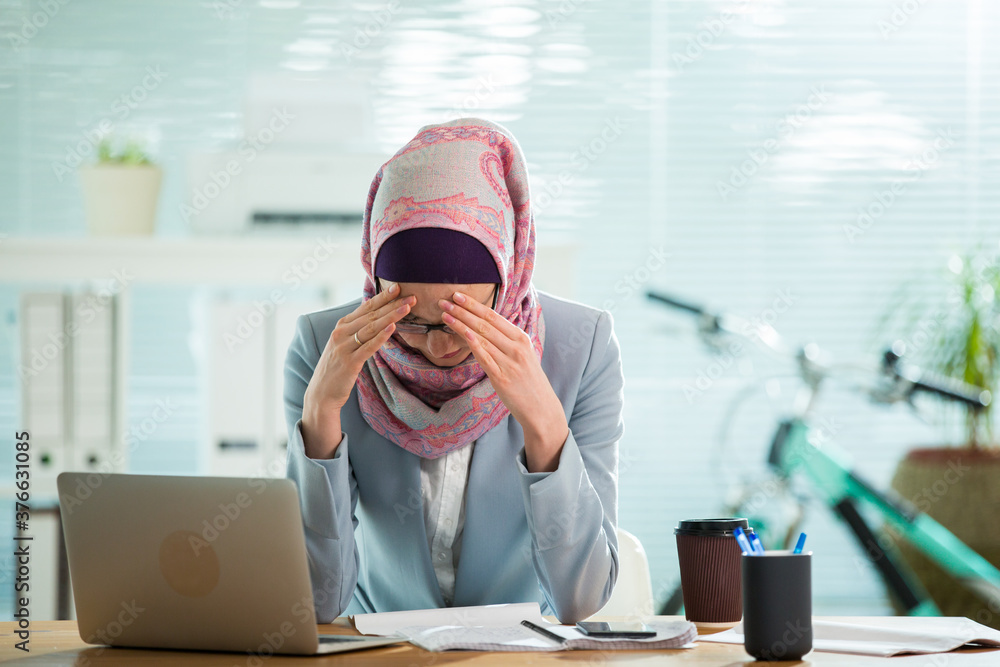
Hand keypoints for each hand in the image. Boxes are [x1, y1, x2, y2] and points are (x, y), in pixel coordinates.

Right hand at [301, 284, 414, 457]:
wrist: (321, 393)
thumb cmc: (337, 368)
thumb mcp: (344, 344)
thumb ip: (358, 330)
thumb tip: (376, 315)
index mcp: (341, 326)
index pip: (366, 307)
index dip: (382, 297)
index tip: (398, 287)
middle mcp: (341, 333)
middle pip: (371, 315)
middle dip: (392, 304)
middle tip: (411, 296)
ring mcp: (344, 347)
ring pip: (371, 328)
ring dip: (391, 316)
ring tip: (407, 308)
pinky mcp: (349, 362)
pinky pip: (368, 347)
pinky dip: (381, 336)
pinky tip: (393, 328)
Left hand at [440, 292, 567, 471]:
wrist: (541, 407)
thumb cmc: (529, 381)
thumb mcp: (523, 355)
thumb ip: (507, 341)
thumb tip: (484, 327)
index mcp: (521, 338)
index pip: (494, 316)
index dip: (474, 305)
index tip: (458, 295)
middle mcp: (516, 348)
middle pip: (485, 324)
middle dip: (463, 310)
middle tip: (445, 300)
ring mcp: (509, 363)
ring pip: (482, 338)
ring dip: (461, 324)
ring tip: (445, 315)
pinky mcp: (502, 378)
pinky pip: (485, 358)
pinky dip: (473, 344)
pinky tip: (462, 334)